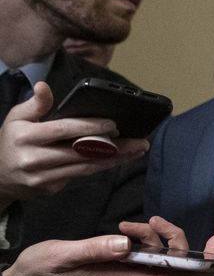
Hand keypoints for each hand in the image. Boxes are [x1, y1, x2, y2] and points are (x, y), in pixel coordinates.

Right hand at [0, 82, 146, 204]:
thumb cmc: (11, 142)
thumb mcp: (16, 118)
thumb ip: (35, 104)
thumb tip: (44, 86)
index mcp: (25, 137)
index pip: (63, 130)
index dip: (90, 127)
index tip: (114, 124)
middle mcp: (33, 159)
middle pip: (80, 151)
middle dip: (114, 147)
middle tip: (140, 141)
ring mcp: (42, 177)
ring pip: (85, 167)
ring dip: (115, 160)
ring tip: (137, 151)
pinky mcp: (50, 189)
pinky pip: (80, 176)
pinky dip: (101, 167)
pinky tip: (120, 160)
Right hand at [2, 219, 213, 275]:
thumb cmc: (45, 272)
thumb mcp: (63, 256)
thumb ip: (94, 250)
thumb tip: (126, 244)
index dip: (202, 265)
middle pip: (180, 268)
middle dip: (182, 242)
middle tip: (159, 221)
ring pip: (165, 258)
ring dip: (159, 237)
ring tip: (137, 223)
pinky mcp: (126, 269)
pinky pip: (149, 255)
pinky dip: (147, 239)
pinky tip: (128, 229)